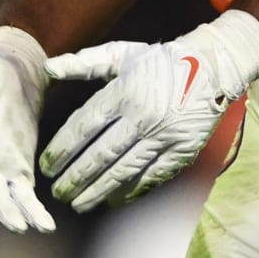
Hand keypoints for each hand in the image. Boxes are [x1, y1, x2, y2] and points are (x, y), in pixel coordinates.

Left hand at [40, 9, 258, 210]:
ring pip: (124, 170)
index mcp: (124, 92)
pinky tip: (113, 200)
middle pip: (101, 155)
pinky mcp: (182, 151)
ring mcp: (164, 137)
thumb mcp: (121, 54)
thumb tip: (48, 69)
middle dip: (76, 177)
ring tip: (78, 203)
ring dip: (98, 190)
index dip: (63, 150)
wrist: (212, 67)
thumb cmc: (160, 60)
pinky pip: (152, 176)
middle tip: (56, 193)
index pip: (84, 127)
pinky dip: (131, 191)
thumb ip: (83, 63)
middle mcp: (142, 117)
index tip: (46, 167)